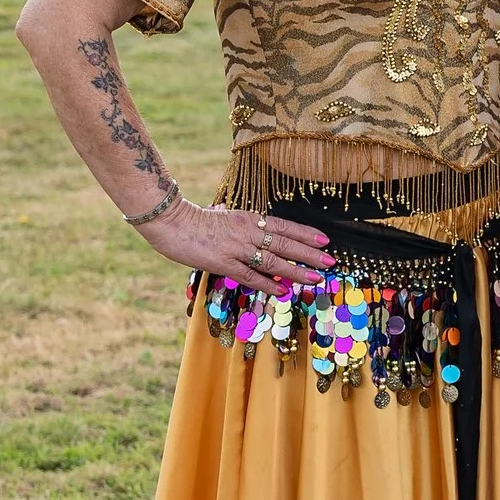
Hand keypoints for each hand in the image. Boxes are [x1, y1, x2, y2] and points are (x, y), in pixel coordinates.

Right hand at [145, 200, 332, 291]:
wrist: (170, 221)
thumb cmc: (191, 218)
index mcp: (249, 218)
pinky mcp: (223, 263)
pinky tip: (283, 290)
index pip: (285, 226)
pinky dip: (268, 284)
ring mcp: (237, 248)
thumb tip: (226, 209)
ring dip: (297, 271)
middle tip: (330, 262)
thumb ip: (226, 214)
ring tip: (315, 279)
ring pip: (273, 261)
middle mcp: (248, 232)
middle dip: (310, 254)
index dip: (306, 234)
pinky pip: (250, 275)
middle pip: (286, 244)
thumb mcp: (216, 212)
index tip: (325, 240)